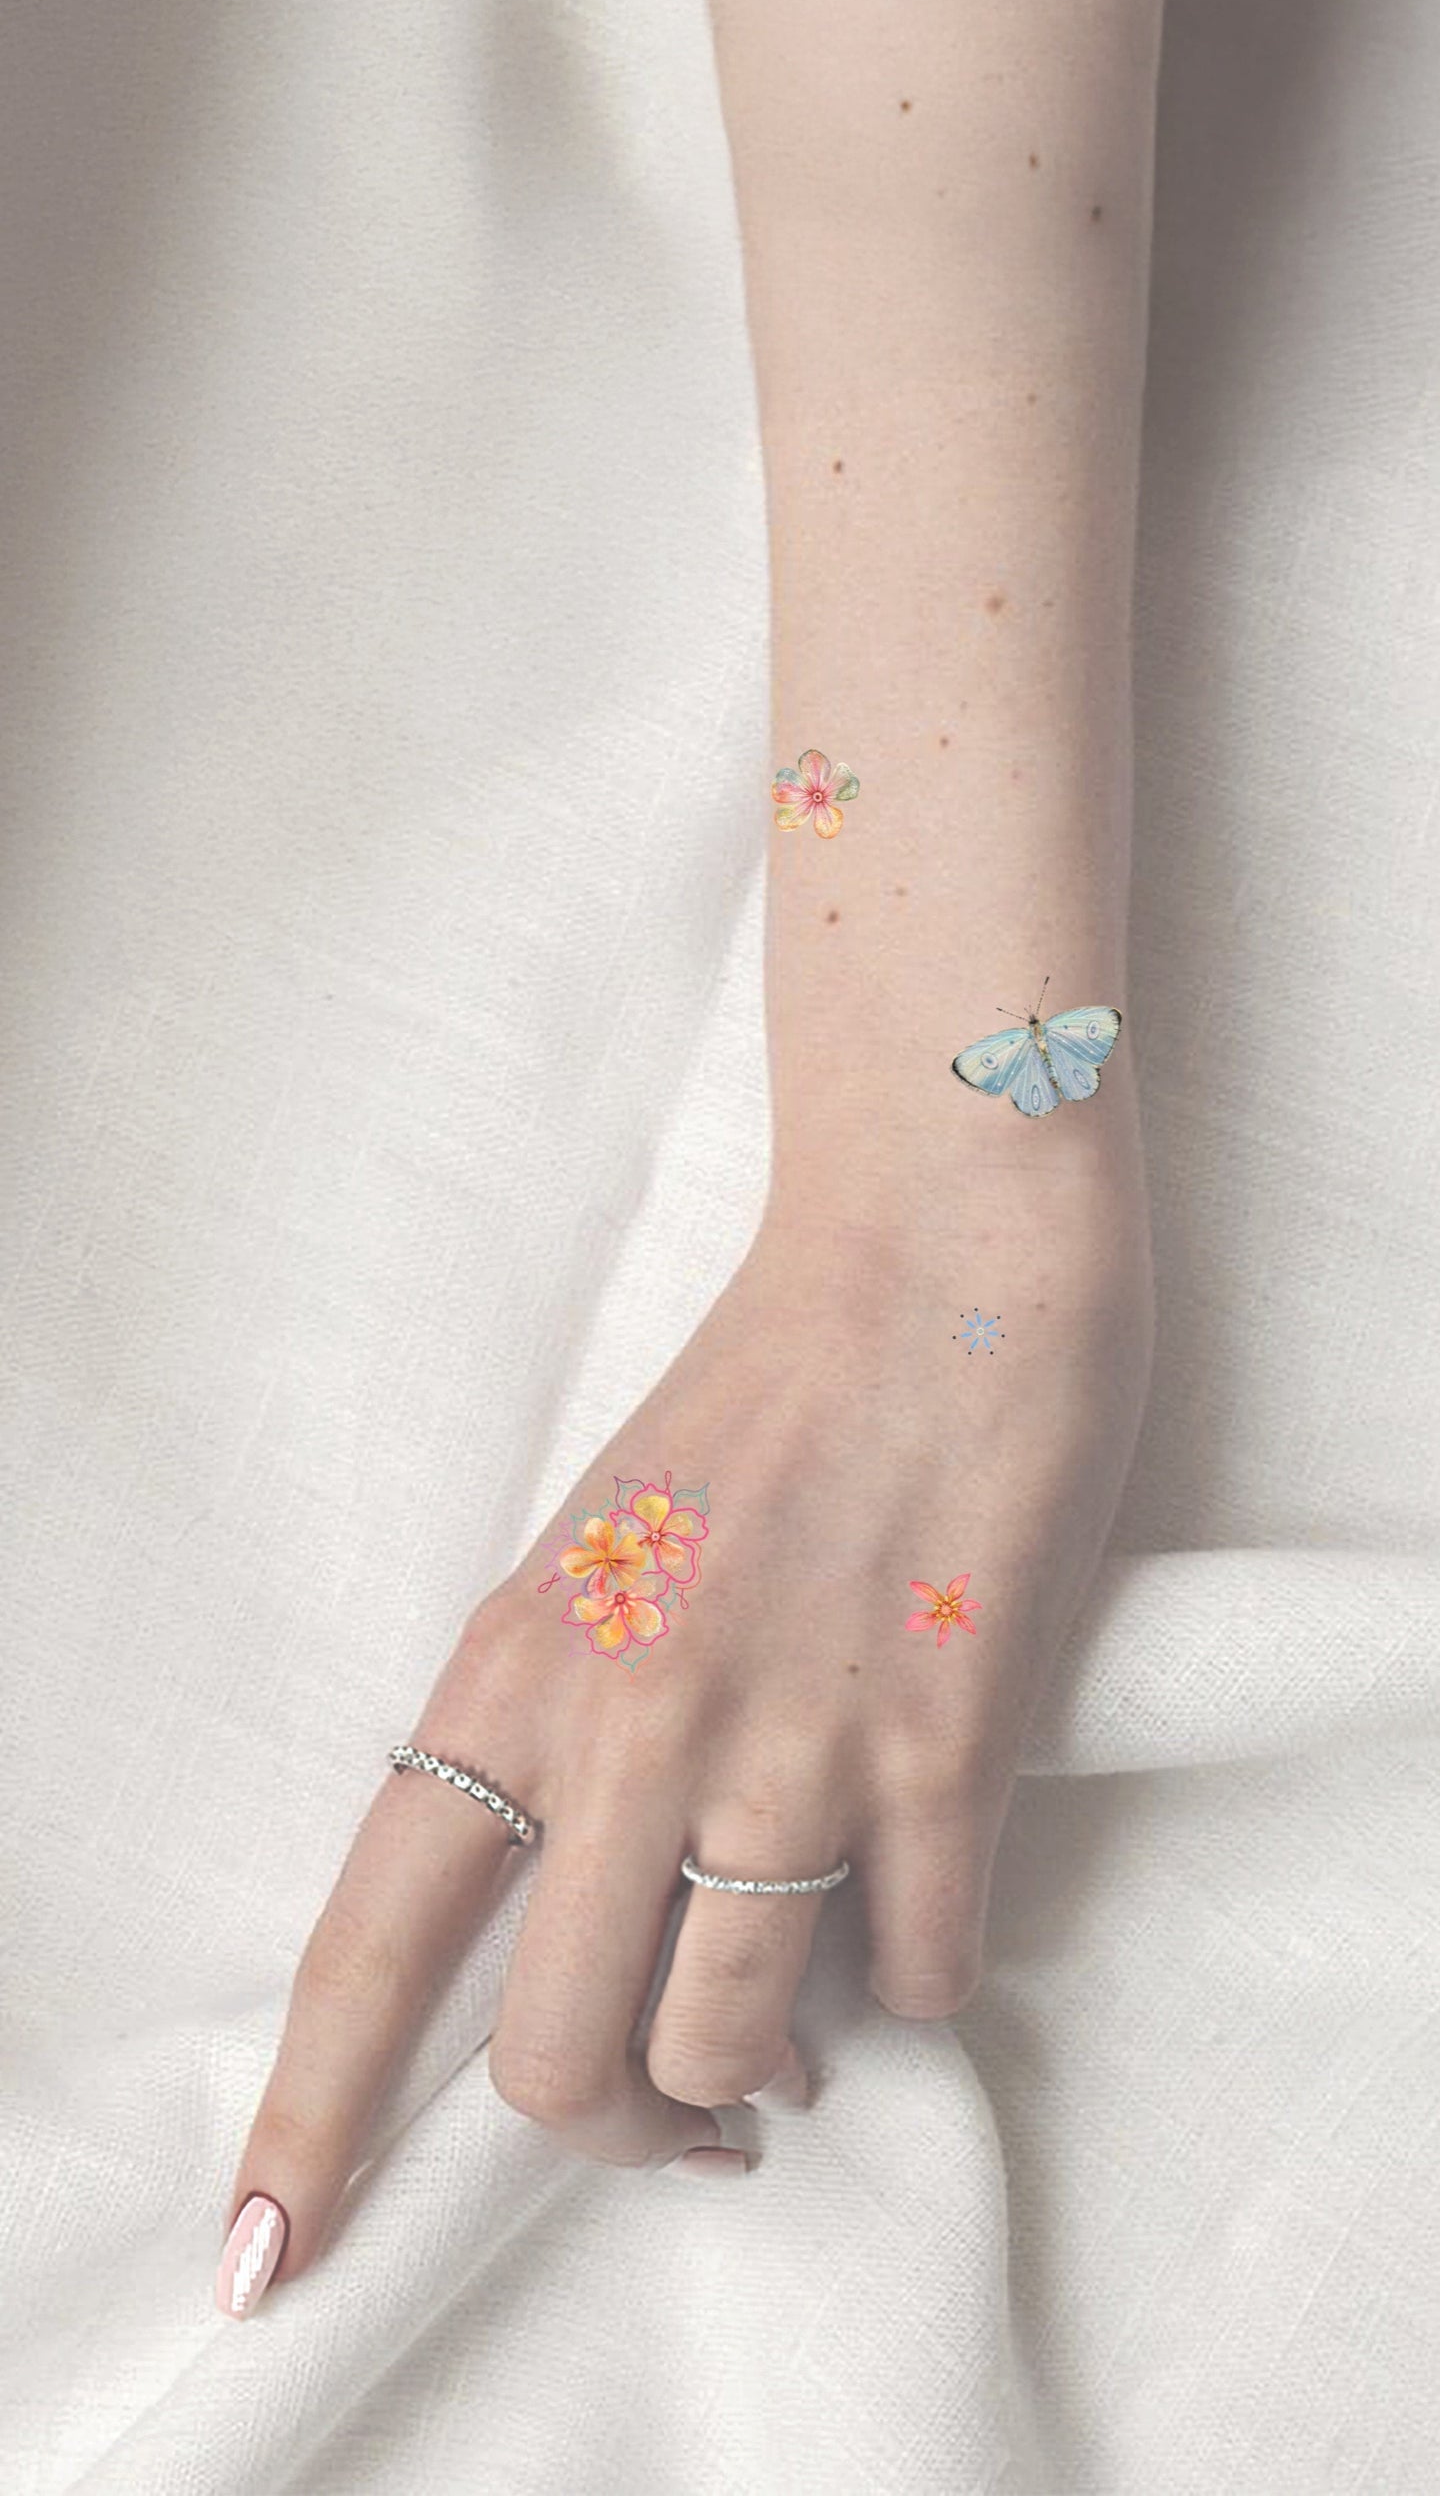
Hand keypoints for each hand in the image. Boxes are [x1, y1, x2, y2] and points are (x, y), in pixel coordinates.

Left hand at [216, 1136, 1152, 2308]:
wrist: (939, 1250)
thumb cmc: (764, 1393)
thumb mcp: (597, 1553)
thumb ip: (570, 1732)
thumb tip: (616, 1919)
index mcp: (512, 1666)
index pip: (371, 1938)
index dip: (312, 2118)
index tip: (273, 2254)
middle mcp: (627, 1723)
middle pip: (561, 2062)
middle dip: (623, 2136)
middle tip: (686, 2118)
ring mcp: (786, 1738)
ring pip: (730, 2049)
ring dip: (767, 2078)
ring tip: (807, 2026)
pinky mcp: (945, 1741)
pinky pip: (922, 1974)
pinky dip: (921, 1984)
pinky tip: (924, 1912)